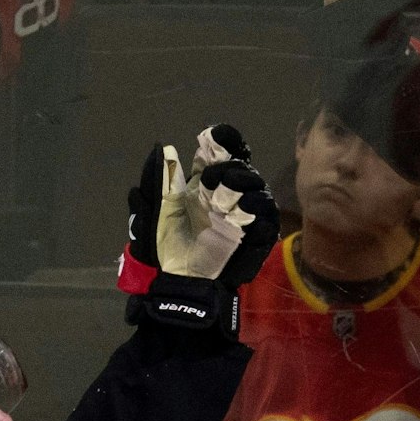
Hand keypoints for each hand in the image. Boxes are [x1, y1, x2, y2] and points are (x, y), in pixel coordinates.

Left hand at [117, 124, 278, 334]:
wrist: (181, 282)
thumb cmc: (168, 248)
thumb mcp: (154, 214)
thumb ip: (156, 181)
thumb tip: (162, 148)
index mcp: (203, 183)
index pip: (220, 152)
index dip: (222, 140)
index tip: (213, 138)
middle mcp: (226, 193)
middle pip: (241, 165)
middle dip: (230, 165)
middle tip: (212, 178)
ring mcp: (243, 213)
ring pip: (256, 186)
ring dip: (243, 183)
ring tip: (224, 193)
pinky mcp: (257, 234)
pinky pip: (266, 215)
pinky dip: (257, 209)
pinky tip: (242, 210)